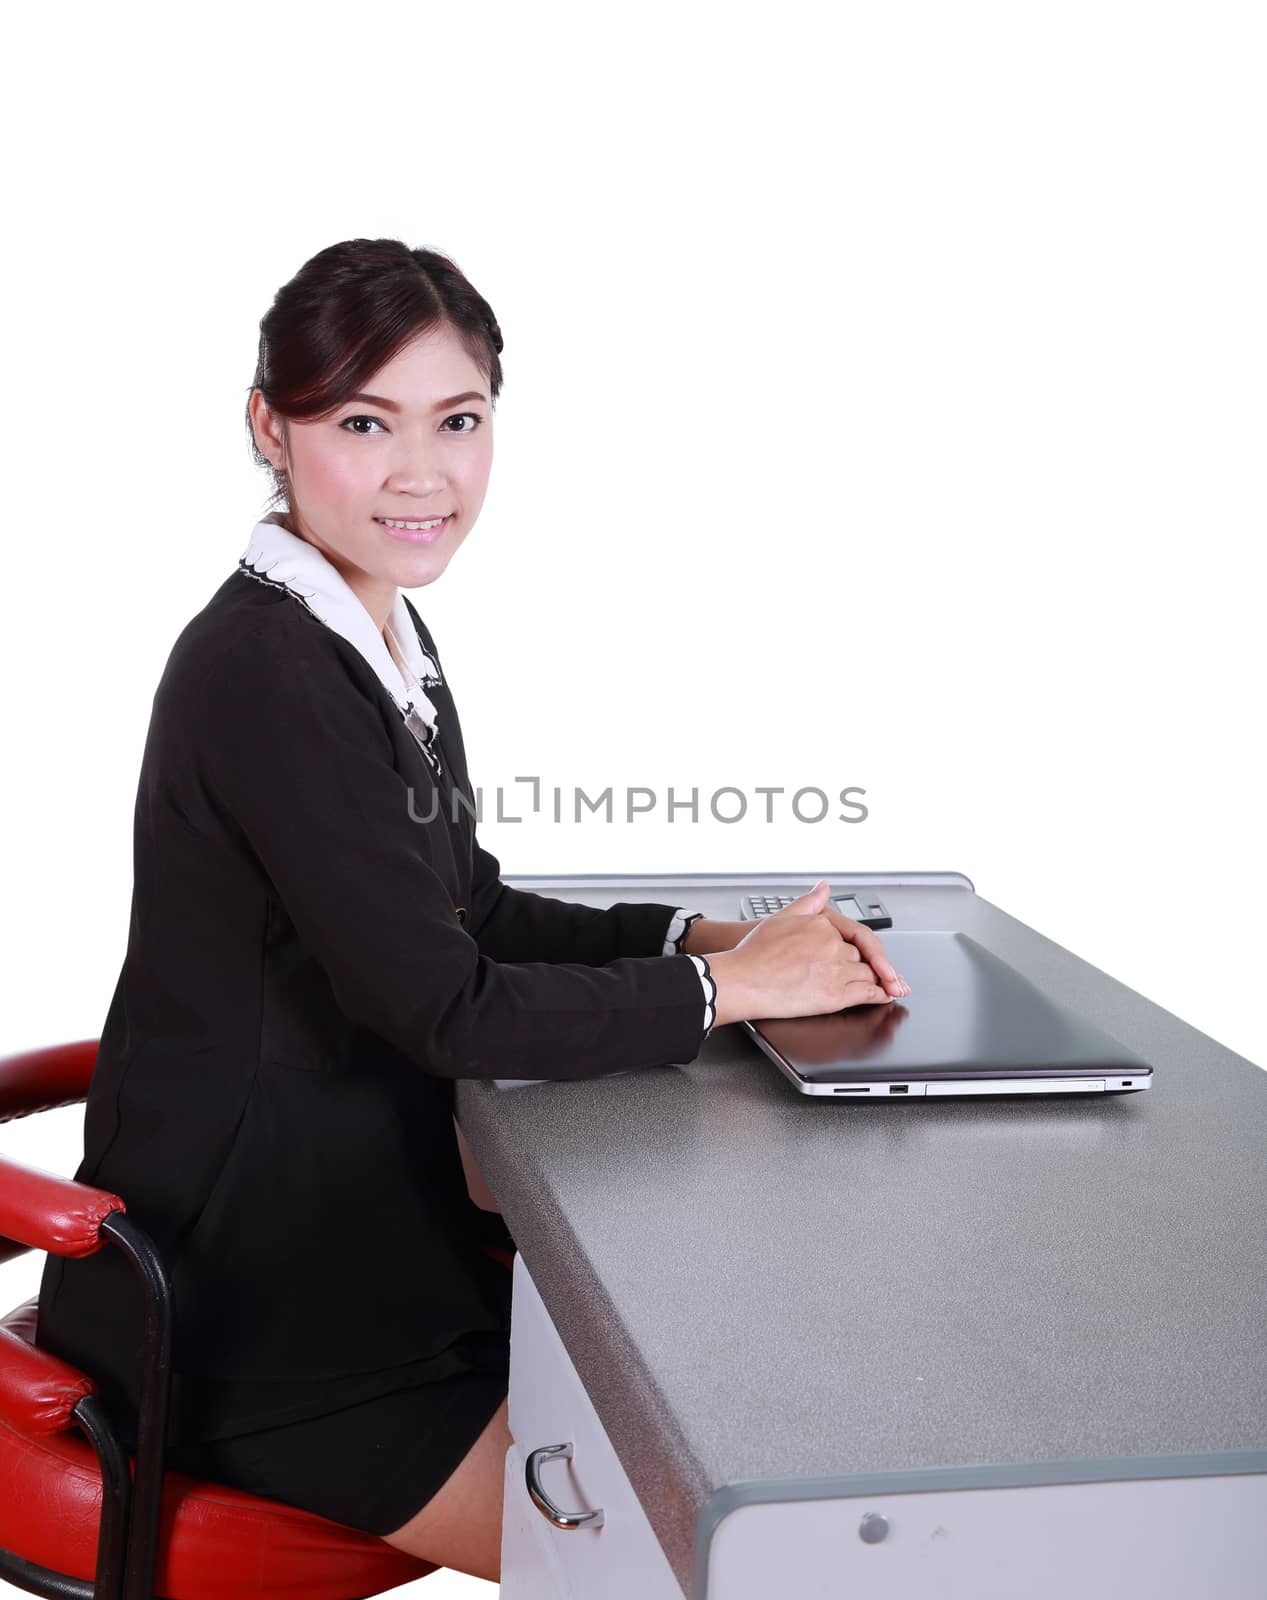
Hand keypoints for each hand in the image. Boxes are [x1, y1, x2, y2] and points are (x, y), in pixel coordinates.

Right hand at [706, 881, 910, 1027]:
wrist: (742, 980)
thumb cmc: (754, 953)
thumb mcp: (780, 917)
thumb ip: (808, 903)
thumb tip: (824, 888)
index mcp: (823, 925)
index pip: (857, 935)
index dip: (872, 948)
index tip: (878, 956)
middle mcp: (832, 945)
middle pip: (862, 956)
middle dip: (870, 966)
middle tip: (885, 975)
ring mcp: (835, 969)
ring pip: (867, 974)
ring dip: (877, 981)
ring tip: (887, 986)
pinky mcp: (835, 995)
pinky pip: (867, 993)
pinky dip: (880, 995)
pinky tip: (886, 996)